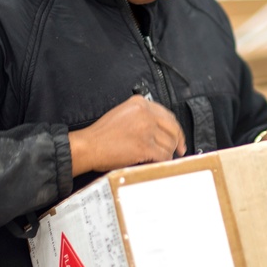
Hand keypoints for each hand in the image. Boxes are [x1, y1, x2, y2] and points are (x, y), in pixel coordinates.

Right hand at [68, 95, 186, 175]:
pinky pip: (163, 155)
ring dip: (168, 153)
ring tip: (163, 157)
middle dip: (178, 141)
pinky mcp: (145, 145)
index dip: (175, 128)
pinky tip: (158, 162)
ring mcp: (146, 129)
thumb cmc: (101, 135)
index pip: (167, 114)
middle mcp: (145, 113)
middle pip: (172, 128)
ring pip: (169, 143)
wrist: (88, 146)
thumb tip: (159, 129)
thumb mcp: (122, 114)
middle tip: (179, 149)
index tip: (177, 136)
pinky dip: (163, 161)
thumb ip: (141, 116)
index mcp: (139, 103)